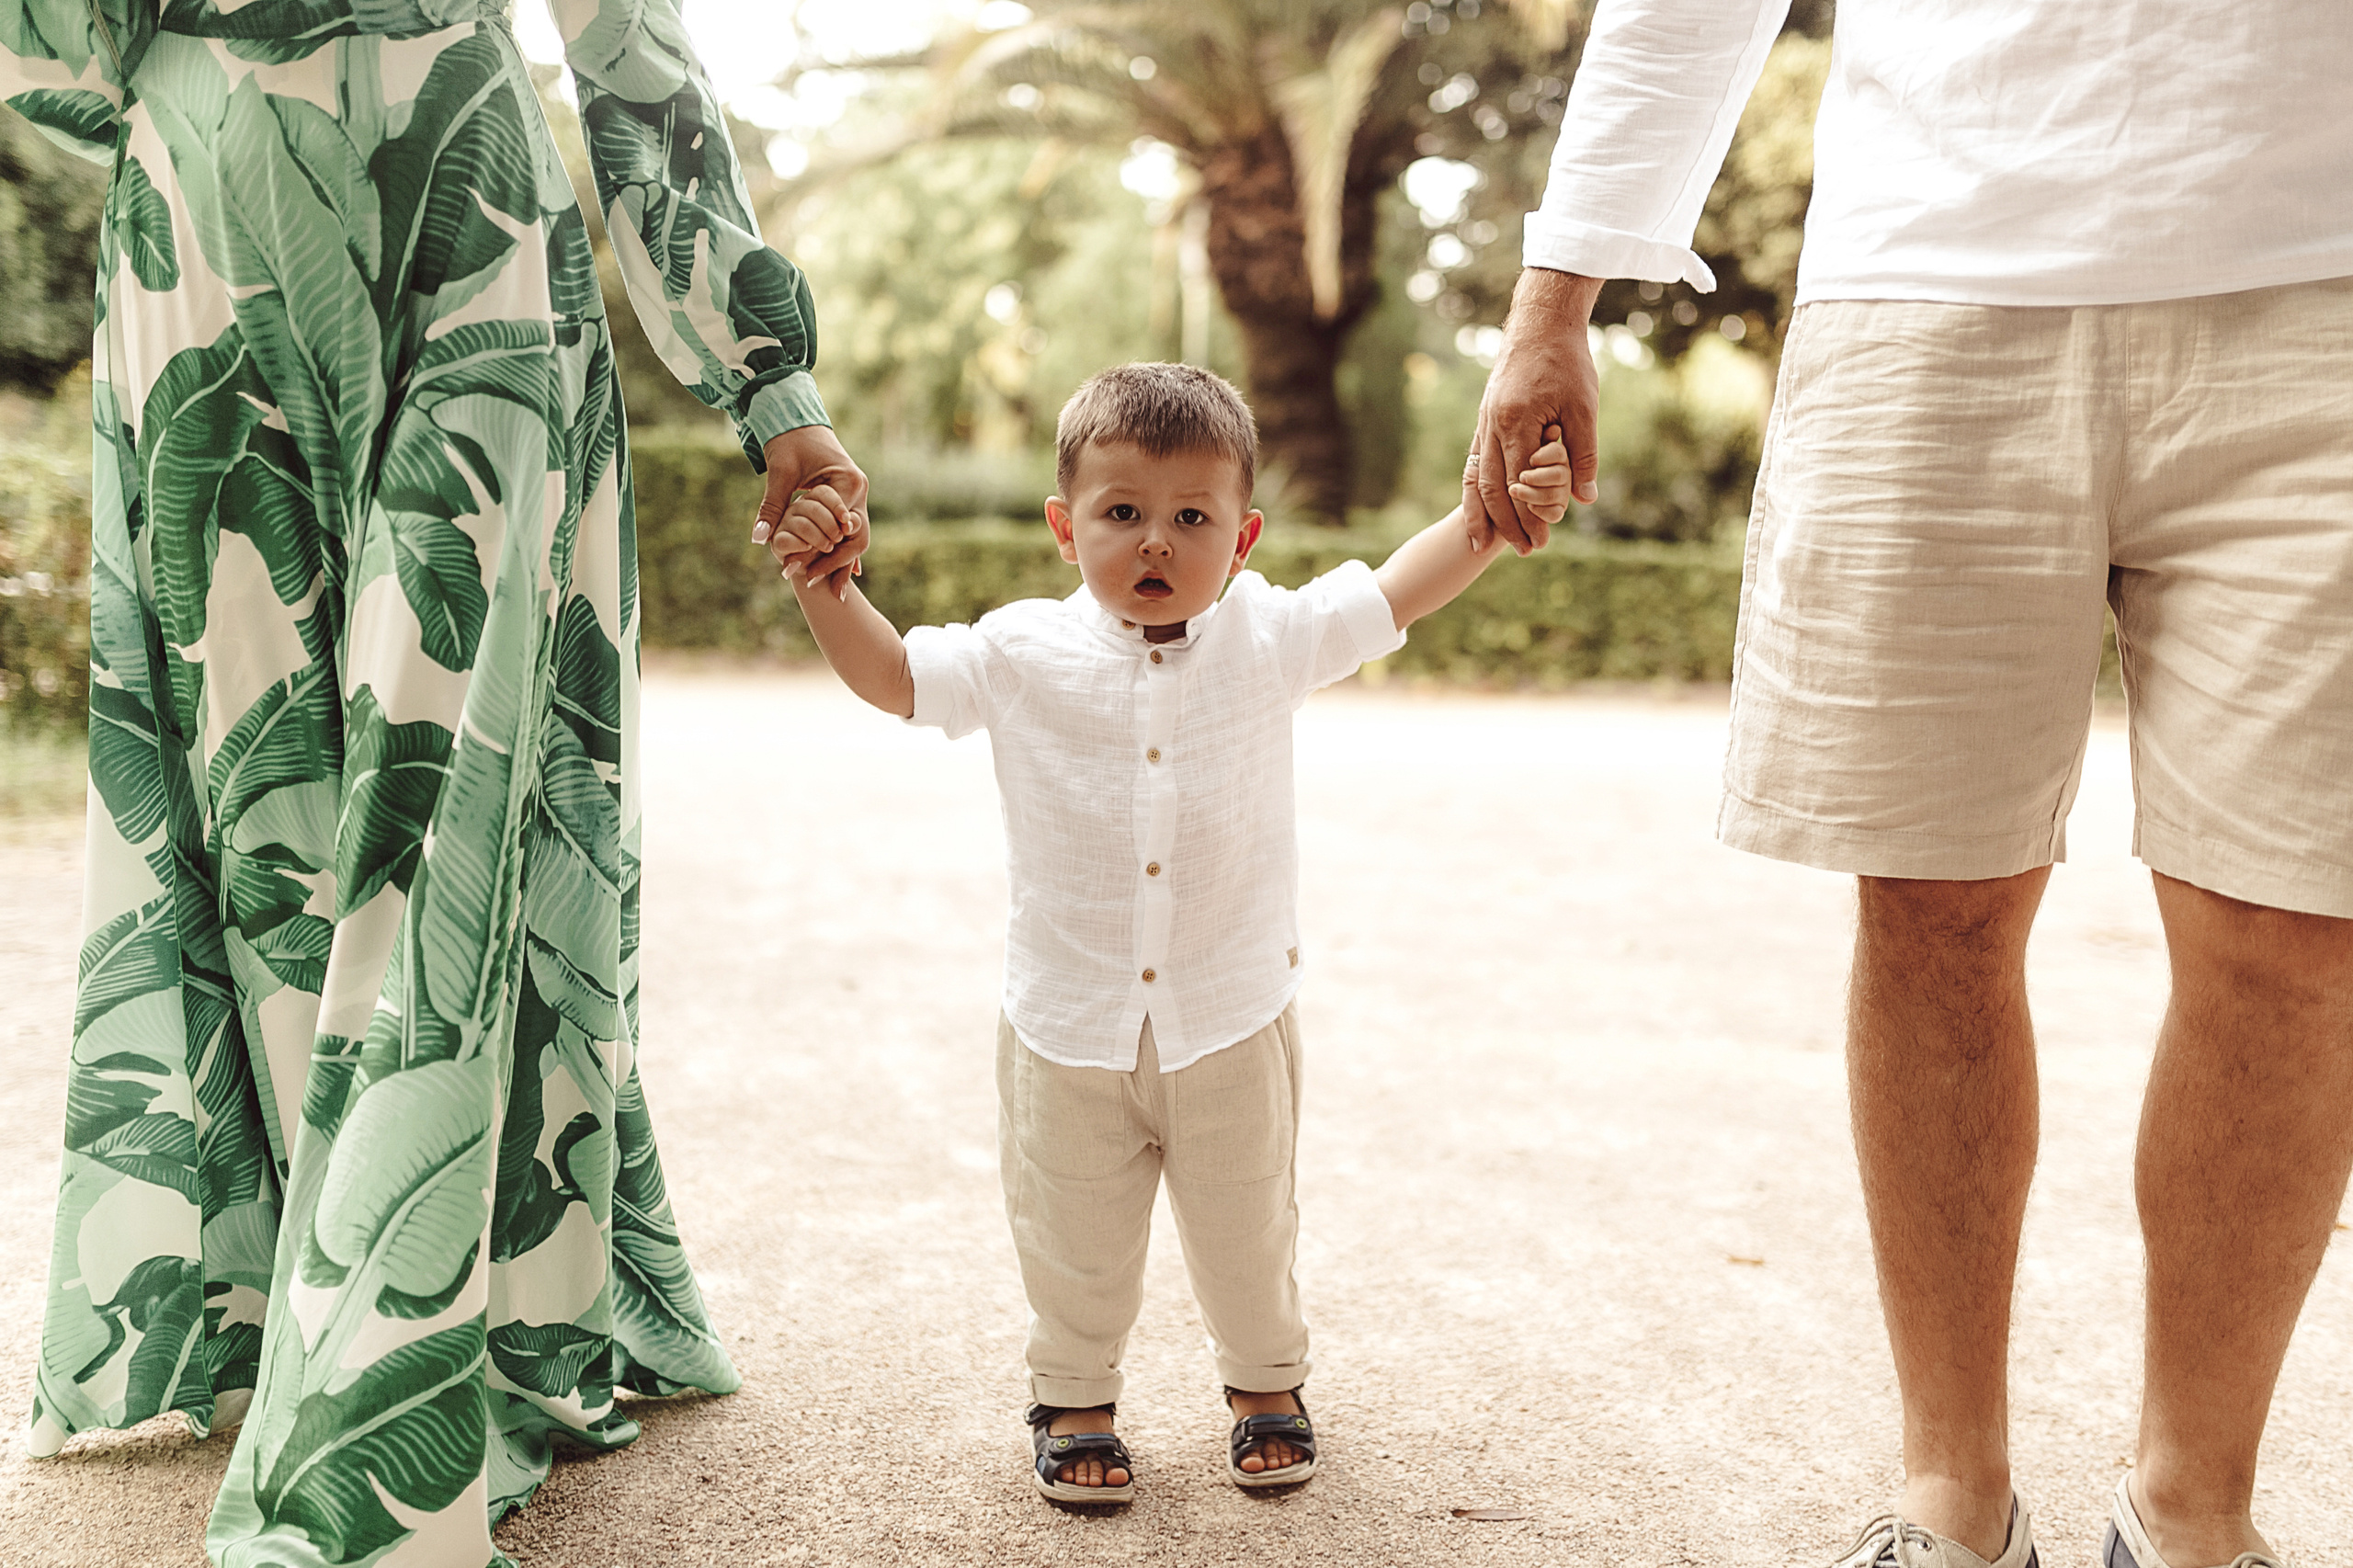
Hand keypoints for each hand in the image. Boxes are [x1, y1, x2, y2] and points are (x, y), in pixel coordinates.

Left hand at [755, 424, 870, 595]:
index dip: (820, 553)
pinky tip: (847, 578)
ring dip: (842, 563)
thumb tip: (758, 539)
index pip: (839, 528)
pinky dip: (846, 552)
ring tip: (833, 593)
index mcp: (848, 482)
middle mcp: (860, 491)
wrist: (797, 419)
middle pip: (856, 538)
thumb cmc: (789, 441)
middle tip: (812, 585)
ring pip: (856, 538)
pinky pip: (851, 531)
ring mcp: (858, 495)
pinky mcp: (850, 499)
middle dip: (835, 565)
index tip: (800, 572)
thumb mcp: (779, 473)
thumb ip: (772, 507)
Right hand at [1464, 268, 1602, 555]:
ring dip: (1482, 514)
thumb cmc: (1566, 361)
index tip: (1541, 540)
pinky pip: (1474, 463)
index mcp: (1517, 423)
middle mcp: (1492, 426)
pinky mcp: (1484, 420)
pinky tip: (1479, 510)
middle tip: (1522, 552)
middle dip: (1505, 524)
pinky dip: (1474, 492)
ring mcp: (1483, 423)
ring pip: (1475, 479)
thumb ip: (1583, 453)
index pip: (1520, 483)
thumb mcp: (1584, 406)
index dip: (1529, 515)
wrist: (1539, 323)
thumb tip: (1584, 498)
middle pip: (1492, 488)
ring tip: (1484, 545)